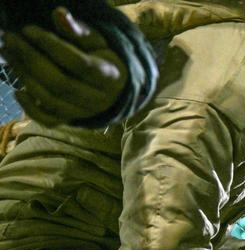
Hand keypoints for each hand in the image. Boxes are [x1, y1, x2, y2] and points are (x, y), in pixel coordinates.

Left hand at [3, 8, 127, 125]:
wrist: (114, 88)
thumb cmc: (101, 58)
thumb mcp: (95, 41)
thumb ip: (77, 30)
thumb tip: (59, 14)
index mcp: (110, 76)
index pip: (78, 63)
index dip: (51, 46)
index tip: (28, 29)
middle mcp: (99, 99)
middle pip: (61, 83)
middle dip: (30, 60)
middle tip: (10, 39)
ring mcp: (85, 112)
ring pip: (51, 100)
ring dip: (24, 77)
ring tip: (9, 55)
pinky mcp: (72, 121)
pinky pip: (48, 120)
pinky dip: (30, 108)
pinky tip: (18, 90)